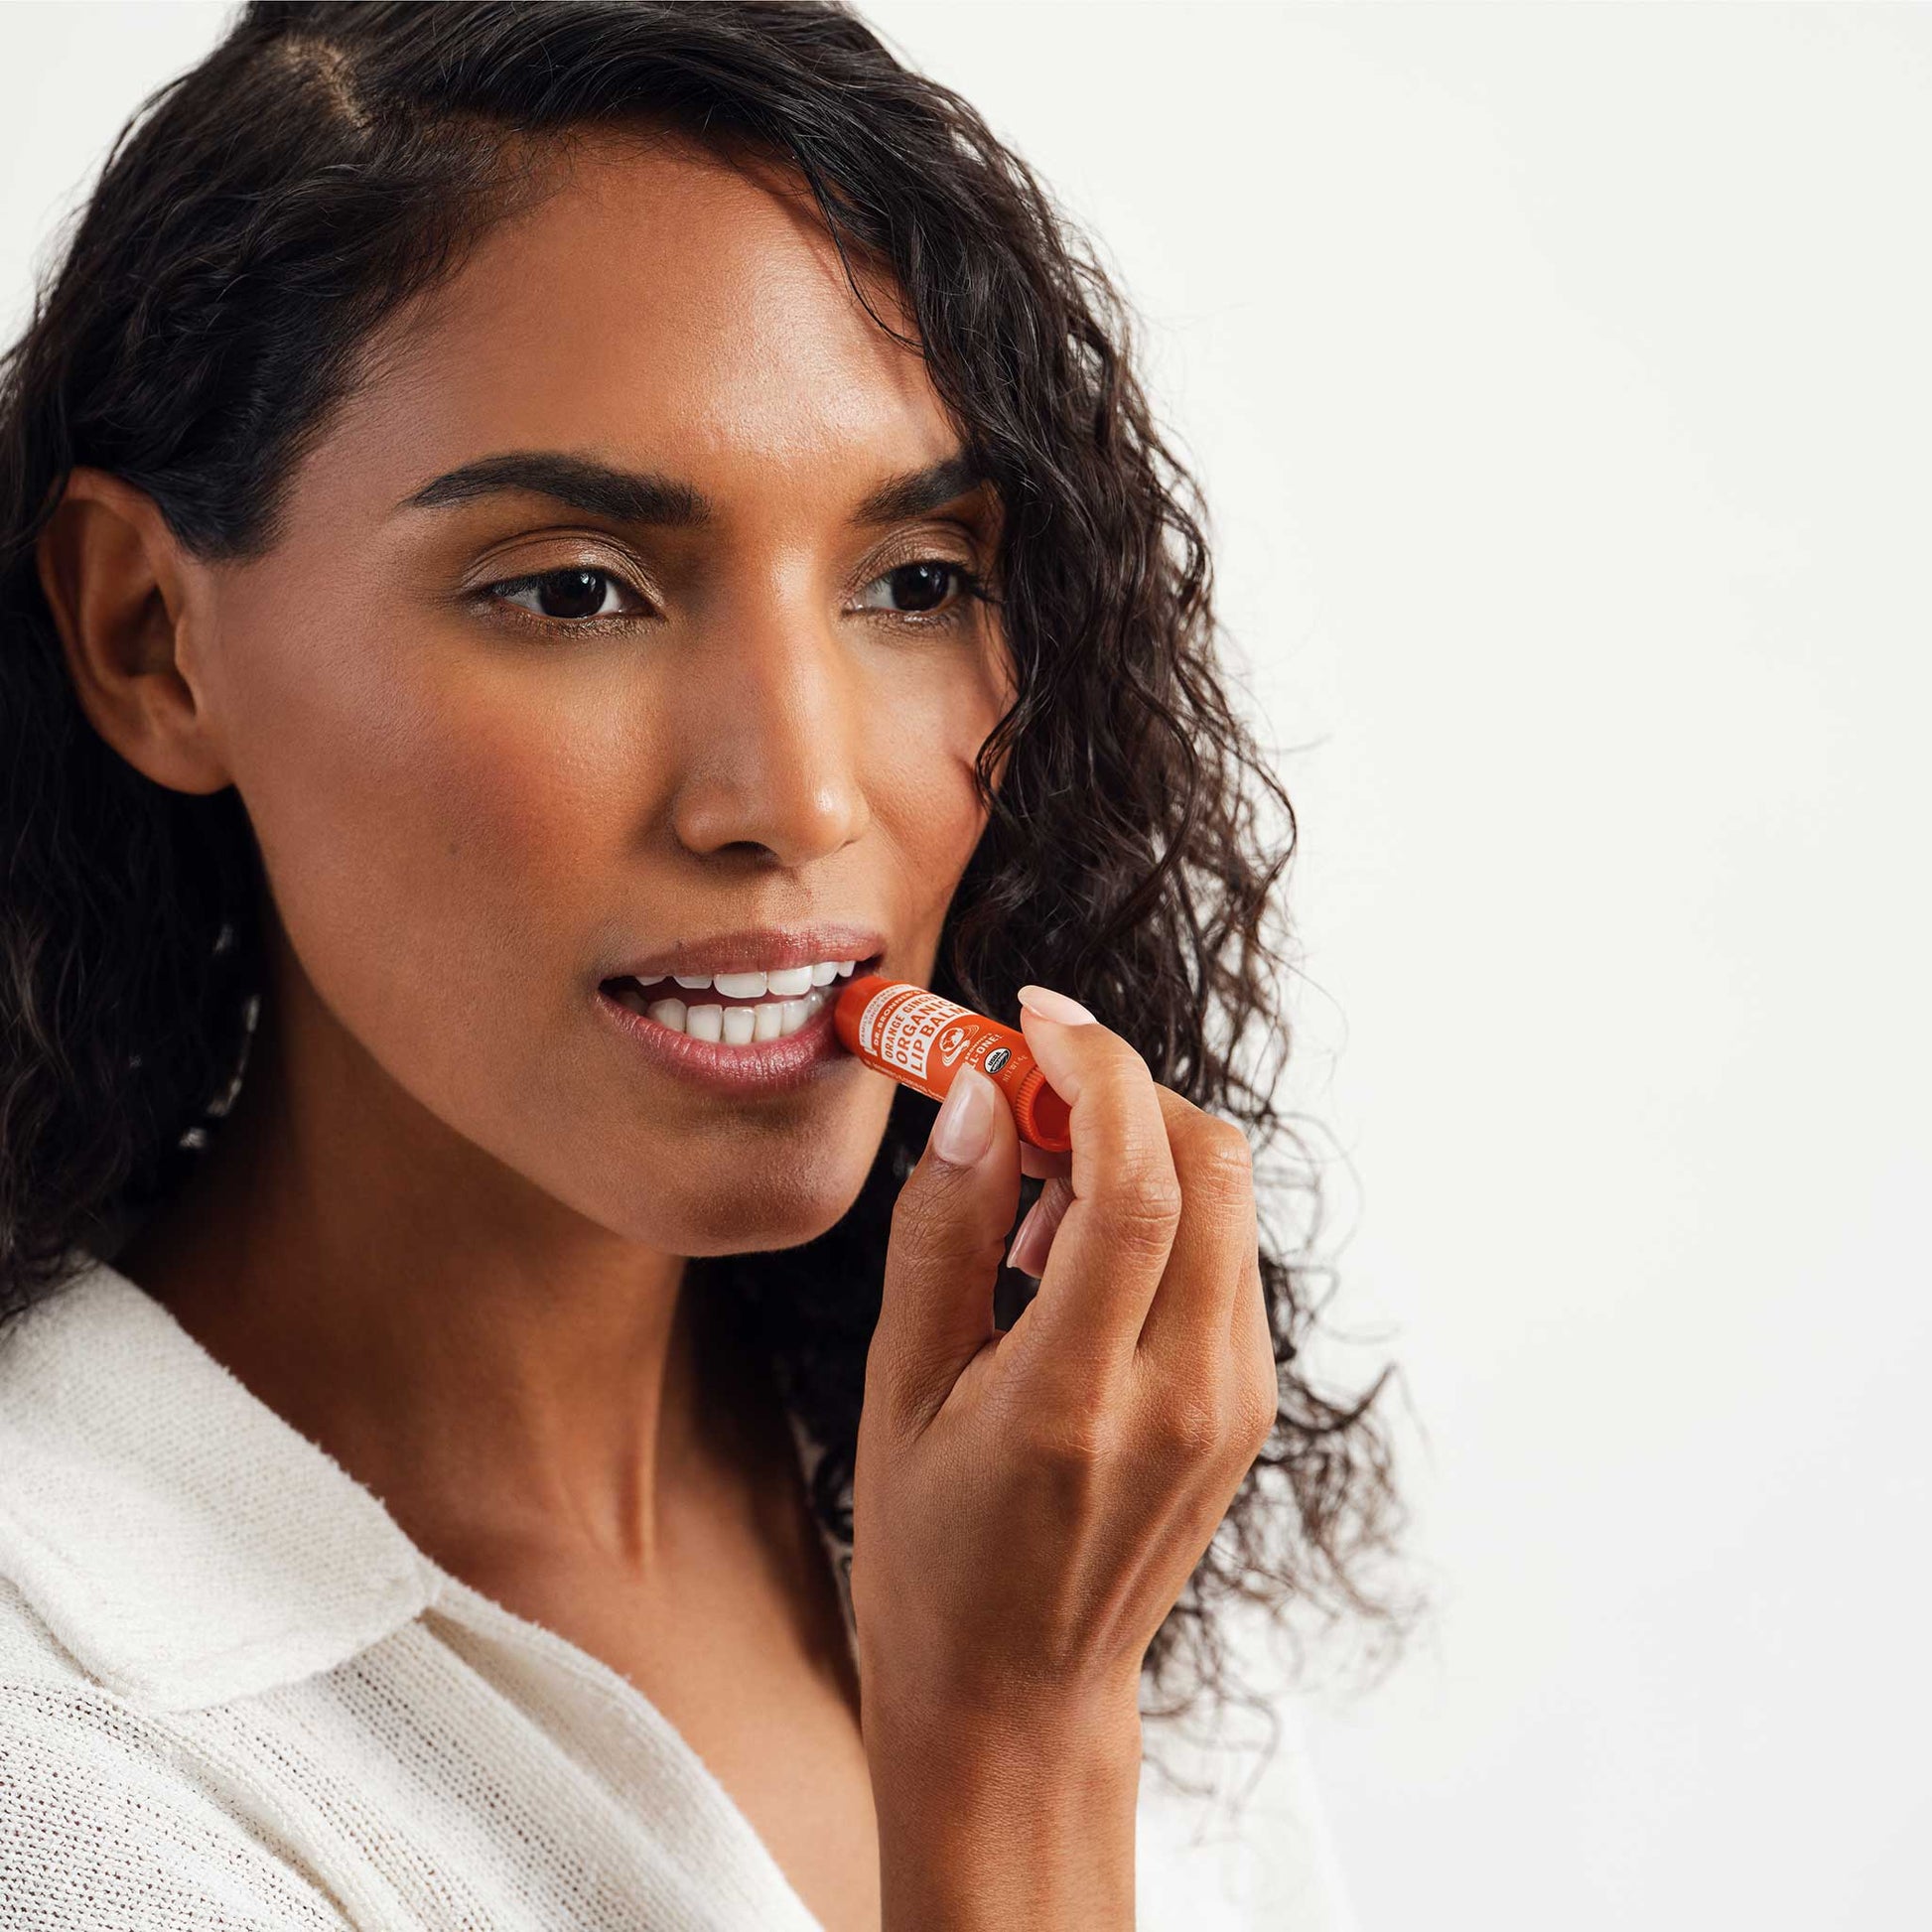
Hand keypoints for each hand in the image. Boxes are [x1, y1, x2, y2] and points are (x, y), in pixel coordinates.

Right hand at [850, 982, 1278, 1736]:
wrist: (1021, 1699)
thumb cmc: (933, 1555)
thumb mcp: (897, 1390)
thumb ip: (944, 1232)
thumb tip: (986, 1098)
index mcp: (1079, 1401)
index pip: (1136, 1185)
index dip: (1095, 1072)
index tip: (1035, 1017)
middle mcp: (1187, 1397)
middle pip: (1212, 1165)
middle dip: (1124, 1091)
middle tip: (1026, 1091)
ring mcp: (1235, 1405)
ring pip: (1228, 1200)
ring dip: (1140, 1150)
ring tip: (1031, 1203)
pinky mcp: (1248, 1405)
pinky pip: (1224, 1256)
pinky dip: (1161, 1212)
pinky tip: (1071, 1263)